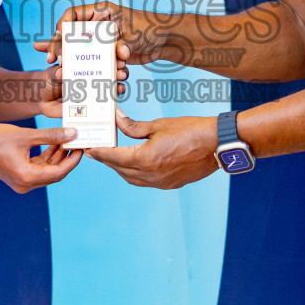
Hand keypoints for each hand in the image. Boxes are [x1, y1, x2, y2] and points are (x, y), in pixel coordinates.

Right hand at [0, 123, 82, 192]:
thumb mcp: (25, 135)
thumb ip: (51, 136)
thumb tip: (73, 134)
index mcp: (27, 177)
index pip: (59, 172)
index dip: (73, 160)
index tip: (82, 146)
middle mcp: (25, 184)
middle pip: (55, 174)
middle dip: (67, 158)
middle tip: (78, 142)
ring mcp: (20, 182)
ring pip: (47, 171)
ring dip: (57, 157)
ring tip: (67, 139)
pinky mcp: (17, 176)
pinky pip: (37, 169)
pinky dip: (46, 158)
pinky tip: (53, 143)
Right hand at [33, 1, 181, 69]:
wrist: (165, 41)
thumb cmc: (152, 29)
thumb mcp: (136, 34)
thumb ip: (125, 43)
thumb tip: (119, 53)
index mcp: (102, 12)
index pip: (73, 14)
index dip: (62, 25)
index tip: (59, 37)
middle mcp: (98, 25)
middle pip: (70, 34)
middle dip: (59, 46)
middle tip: (51, 59)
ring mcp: (101, 40)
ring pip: (79, 49)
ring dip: (73, 60)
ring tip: (60, 70)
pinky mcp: (107, 53)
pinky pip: (92, 60)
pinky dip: (88, 68)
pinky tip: (79, 77)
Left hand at [87, 110, 219, 188]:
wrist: (216, 145)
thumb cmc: (190, 130)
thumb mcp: (158, 125)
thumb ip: (134, 126)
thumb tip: (117, 119)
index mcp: (146, 158)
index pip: (114, 157)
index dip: (99, 153)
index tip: (88, 149)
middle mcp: (150, 175)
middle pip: (119, 169)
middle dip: (107, 160)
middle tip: (97, 150)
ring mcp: (160, 183)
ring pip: (130, 178)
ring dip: (120, 168)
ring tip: (114, 155)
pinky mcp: (169, 184)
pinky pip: (144, 181)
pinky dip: (134, 173)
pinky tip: (134, 163)